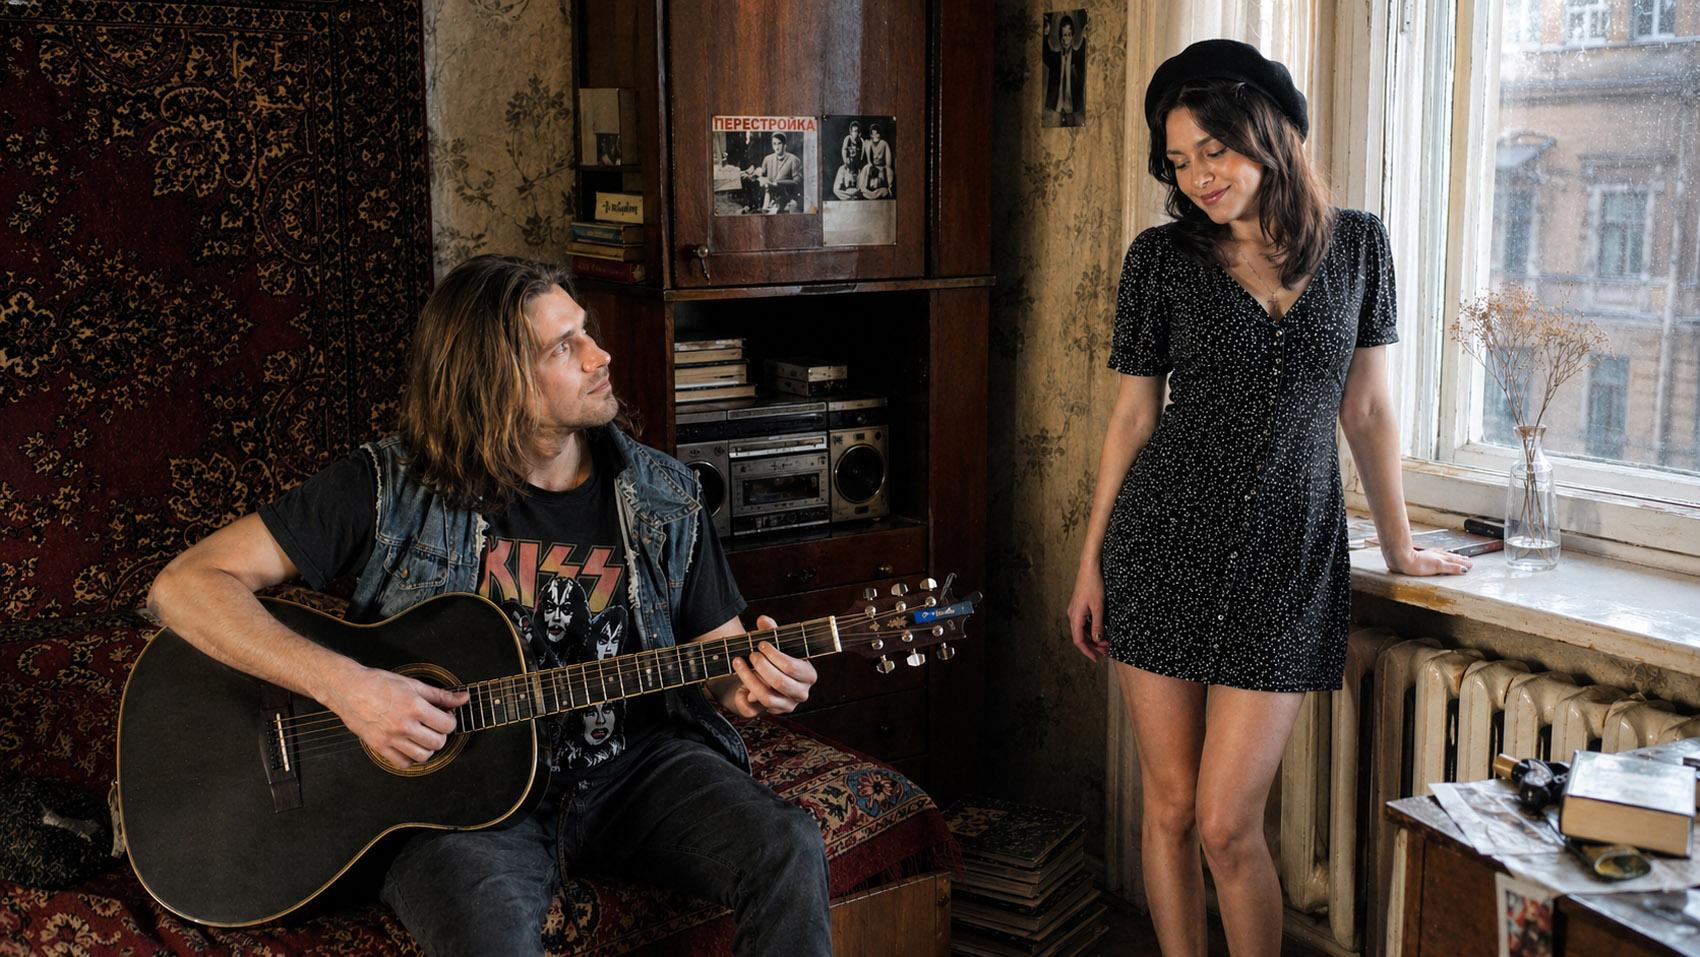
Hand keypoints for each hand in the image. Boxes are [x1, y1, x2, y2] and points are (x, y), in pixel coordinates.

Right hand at [324, 666, 468, 768]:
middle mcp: (404, 725)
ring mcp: (391, 738)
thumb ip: (441, 695)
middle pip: (437, 742)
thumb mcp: (413, 684)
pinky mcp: (379, 747)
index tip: (445, 717)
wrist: (349, 689)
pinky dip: (410, 758)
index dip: (450, 721)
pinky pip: (403, 763)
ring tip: (423, 737)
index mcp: (415, 707)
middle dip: (441, 735)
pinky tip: (410, 746)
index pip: (447, 725)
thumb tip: (463, 698)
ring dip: (428, 748)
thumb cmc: (379, 684)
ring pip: (423, 756)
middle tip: (434, 726)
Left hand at [716, 615, 816, 716]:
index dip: (774, 655)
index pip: (792, 667)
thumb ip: (771, 630)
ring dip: (749, 678)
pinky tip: (739, 685)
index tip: (761, 644)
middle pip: (779, 683)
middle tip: (751, 654)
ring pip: (766, 697)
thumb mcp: (775, 644)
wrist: (767, 680)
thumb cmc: (775, 659)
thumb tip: (763, 620)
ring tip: (738, 663)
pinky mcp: (772, 714)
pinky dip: (744, 695)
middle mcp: (801, 693)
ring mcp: (787, 706)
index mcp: (808, 674)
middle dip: (761, 666)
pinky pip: (754, 708)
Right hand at [1067, 564, 1109, 662]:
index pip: (1078, 641)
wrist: (1090, 568)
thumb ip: (1098, 624)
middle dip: (1093, 645)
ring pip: (1083, 630)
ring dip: (1094, 637)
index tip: (1096, 659)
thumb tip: (1097, 640)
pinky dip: (1093, 629)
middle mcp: (1072, 615)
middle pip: (1081, 637)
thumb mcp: (1099, 607)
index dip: (1087, 651)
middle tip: (1107, 650)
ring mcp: (1075, 610)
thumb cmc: (1094, 585)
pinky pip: (1084, 622)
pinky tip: (1102, 630)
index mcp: (1075, 617)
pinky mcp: (1079, 606)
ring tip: (1107, 642)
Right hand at [1385, 546, 1472, 576]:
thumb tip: (1410, 558)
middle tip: (1467, 560)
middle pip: (1449, 556)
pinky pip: (1451, 567)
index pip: (1442, 554)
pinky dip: (1458, 568)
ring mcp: (1436, 560)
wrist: (1399, 559)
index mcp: (1428, 554)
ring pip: (1452, 560)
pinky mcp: (1437, 565)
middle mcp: (1434, 555)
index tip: (1458, 556)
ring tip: (1469, 563)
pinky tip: (1465, 570)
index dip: (1450, 555)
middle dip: (1458, 558)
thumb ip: (1409, 557)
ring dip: (1461, 561)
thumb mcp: (1407, 558)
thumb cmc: (1401, 560)